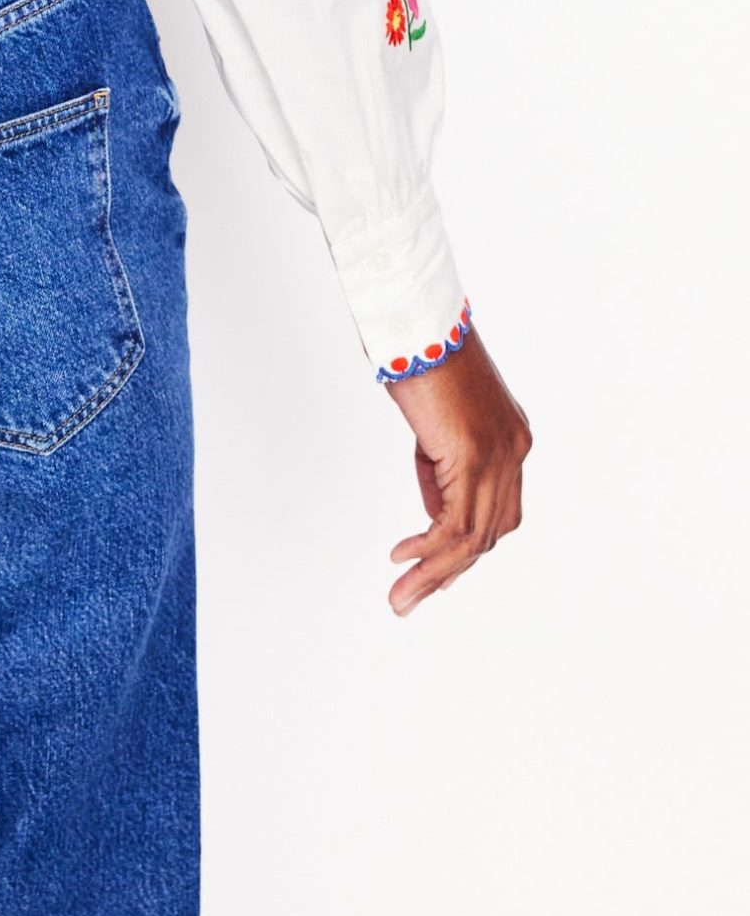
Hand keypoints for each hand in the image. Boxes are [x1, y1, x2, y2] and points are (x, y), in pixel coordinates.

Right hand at [385, 324, 530, 614]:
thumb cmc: (416, 353)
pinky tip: (404, 558)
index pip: (498, 509)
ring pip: (475, 537)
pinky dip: (430, 549)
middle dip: (450, 568)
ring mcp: (499, 454)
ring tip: (402, 598)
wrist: (417, 318)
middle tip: (412, 594)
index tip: (431, 563)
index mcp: (510, 438)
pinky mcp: (473, 455)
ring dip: (436, 572)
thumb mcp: (433, 419)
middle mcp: (514, 450)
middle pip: (491, 530)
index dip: (466, 543)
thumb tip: (434, 508)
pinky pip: (457, 523)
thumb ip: (441, 463)